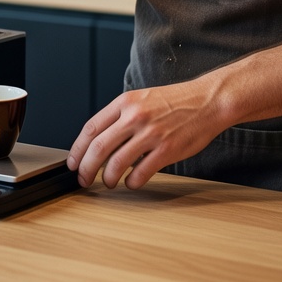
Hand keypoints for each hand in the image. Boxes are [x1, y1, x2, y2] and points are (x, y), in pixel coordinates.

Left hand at [66, 77, 226, 189]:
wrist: (207, 101)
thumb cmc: (176, 102)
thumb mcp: (142, 99)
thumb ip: (121, 116)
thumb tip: (100, 140)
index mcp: (125, 102)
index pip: (91, 128)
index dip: (78, 149)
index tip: (73, 162)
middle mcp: (135, 116)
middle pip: (98, 148)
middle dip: (86, 168)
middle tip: (83, 179)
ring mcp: (151, 133)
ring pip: (116, 163)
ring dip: (107, 178)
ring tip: (108, 182)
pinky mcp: (167, 150)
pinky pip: (141, 173)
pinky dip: (132, 182)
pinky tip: (131, 182)